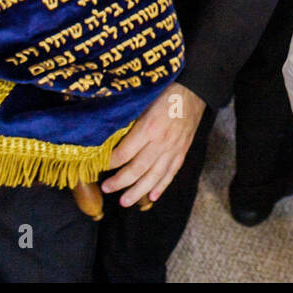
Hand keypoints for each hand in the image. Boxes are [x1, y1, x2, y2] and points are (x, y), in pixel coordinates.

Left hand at [102, 82, 204, 207]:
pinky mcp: (182, 151)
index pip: (124, 153)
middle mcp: (161, 142)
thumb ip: (129, 121)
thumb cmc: (164, 92)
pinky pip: (171, 173)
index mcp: (149, 128)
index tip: (98, 167)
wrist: (194, 90)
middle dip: (120, 182)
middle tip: (106, 188)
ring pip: (154, 176)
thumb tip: (108, 136)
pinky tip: (152, 196)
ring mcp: (174, 149)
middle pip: (137, 169)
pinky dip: (161, 186)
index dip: (110, 163)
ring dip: (138, 191)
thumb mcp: (143, 102)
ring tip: (125, 201)